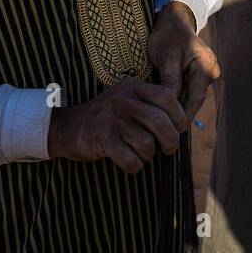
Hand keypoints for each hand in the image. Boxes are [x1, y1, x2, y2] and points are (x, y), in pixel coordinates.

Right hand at [47, 76, 188, 173]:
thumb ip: (151, 104)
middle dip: (170, 140)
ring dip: (149, 155)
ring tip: (142, 154)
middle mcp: (123, 100)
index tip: (181, 128)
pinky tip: (130, 163)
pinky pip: (130, 158)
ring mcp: (112, 119)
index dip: (179, 114)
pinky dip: (134, 166)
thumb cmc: (108, 117)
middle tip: (169, 148)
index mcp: (132, 86)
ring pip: (147, 143)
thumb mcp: (127, 99)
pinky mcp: (103, 139)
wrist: (69, 127)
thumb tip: (183, 122)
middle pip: (160, 122)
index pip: (167, 96)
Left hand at [146, 2, 218, 120]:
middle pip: (194, 99)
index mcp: (205, 65)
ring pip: (191, 95)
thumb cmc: (167, 35)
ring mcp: (206, 72)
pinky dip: (178, 98)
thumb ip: (170, 80)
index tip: (172, 131)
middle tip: (165, 132)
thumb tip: (168, 105)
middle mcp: (210, 70)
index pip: (196, 98)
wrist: (174, 19)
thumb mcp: (165, 56)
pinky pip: (190, 89)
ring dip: (178, 107)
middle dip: (180, 114)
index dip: (184, 115)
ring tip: (163, 123)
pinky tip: (166, 108)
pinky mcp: (199, 73)